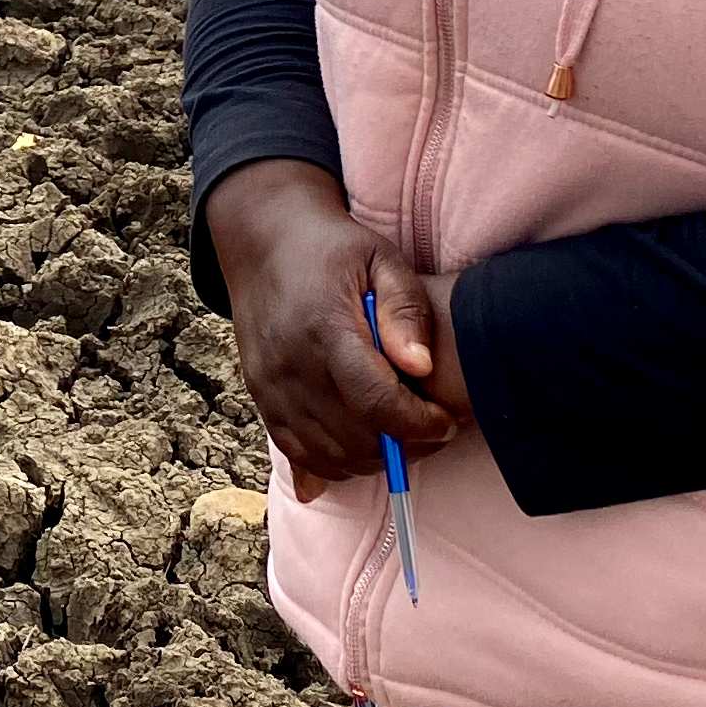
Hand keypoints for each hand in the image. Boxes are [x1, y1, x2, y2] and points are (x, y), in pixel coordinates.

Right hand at [203, 161, 457, 501]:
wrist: (263, 243)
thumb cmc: (334, 250)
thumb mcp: (381, 258)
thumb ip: (406, 308)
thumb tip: (421, 366)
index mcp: (324, 328)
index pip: (375, 402)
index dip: (418, 424)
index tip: (446, 421)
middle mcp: (290, 365)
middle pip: (354, 439)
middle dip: (404, 446)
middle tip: (431, 428)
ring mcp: (269, 387)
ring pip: (328, 456)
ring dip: (372, 459)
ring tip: (400, 434)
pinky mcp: (259, 398)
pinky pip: (297, 453)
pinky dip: (333, 463)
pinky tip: (360, 449)